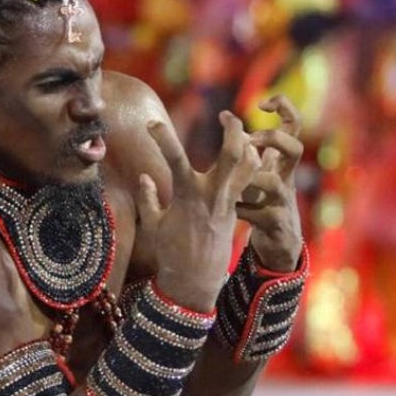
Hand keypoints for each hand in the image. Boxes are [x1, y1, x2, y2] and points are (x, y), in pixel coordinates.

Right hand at [138, 112, 261, 310]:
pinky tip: (247, 156)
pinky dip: (250, 165)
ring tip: (240, 133)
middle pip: (232, 154)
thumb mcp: (153, 224)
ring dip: (248, 145)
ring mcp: (228, 202)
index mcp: (187, 197)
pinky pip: (249, 181)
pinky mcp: (236, 210)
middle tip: (226, 115)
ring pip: (248, 166)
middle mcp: (211, 196)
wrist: (195, 281)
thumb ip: (149, 197)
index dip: (163, 138)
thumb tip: (145, 176)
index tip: (151, 123)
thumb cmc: (170, 253)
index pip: (175, 159)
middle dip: (233, 129)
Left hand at [236, 96, 304, 271]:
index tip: (261, 104)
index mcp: (281, 162)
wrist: (279, 245)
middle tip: (250, 141)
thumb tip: (227, 116)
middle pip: (295, 149)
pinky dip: (242, 211)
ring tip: (235, 183)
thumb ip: (245, 146)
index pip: (293, 126)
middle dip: (273, 139)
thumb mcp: (257, 172)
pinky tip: (231, 211)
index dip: (284, 108)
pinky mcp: (275, 224)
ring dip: (253, 179)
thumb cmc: (264, 202)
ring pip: (275, 184)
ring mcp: (282, 201)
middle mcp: (285, 178)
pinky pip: (259, 215)